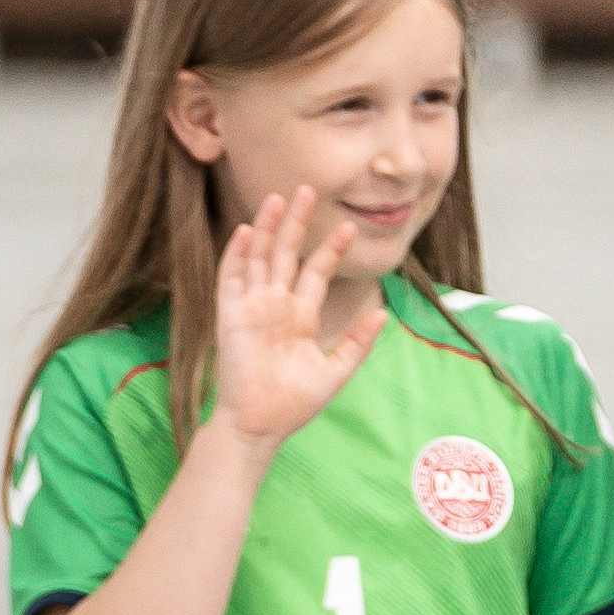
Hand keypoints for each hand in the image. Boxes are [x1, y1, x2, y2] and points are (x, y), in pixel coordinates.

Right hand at [208, 186, 382, 448]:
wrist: (261, 424)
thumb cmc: (295, 403)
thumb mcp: (336, 370)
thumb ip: (358, 341)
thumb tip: (383, 312)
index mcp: (300, 315)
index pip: (317, 272)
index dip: (331, 249)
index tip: (349, 227)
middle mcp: (275, 305)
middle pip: (287, 254)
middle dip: (298, 223)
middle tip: (309, 190)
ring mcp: (252, 306)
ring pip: (260, 257)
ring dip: (268, 228)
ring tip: (278, 197)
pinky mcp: (230, 314)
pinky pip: (232, 278)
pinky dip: (238, 254)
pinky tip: (248, 230)